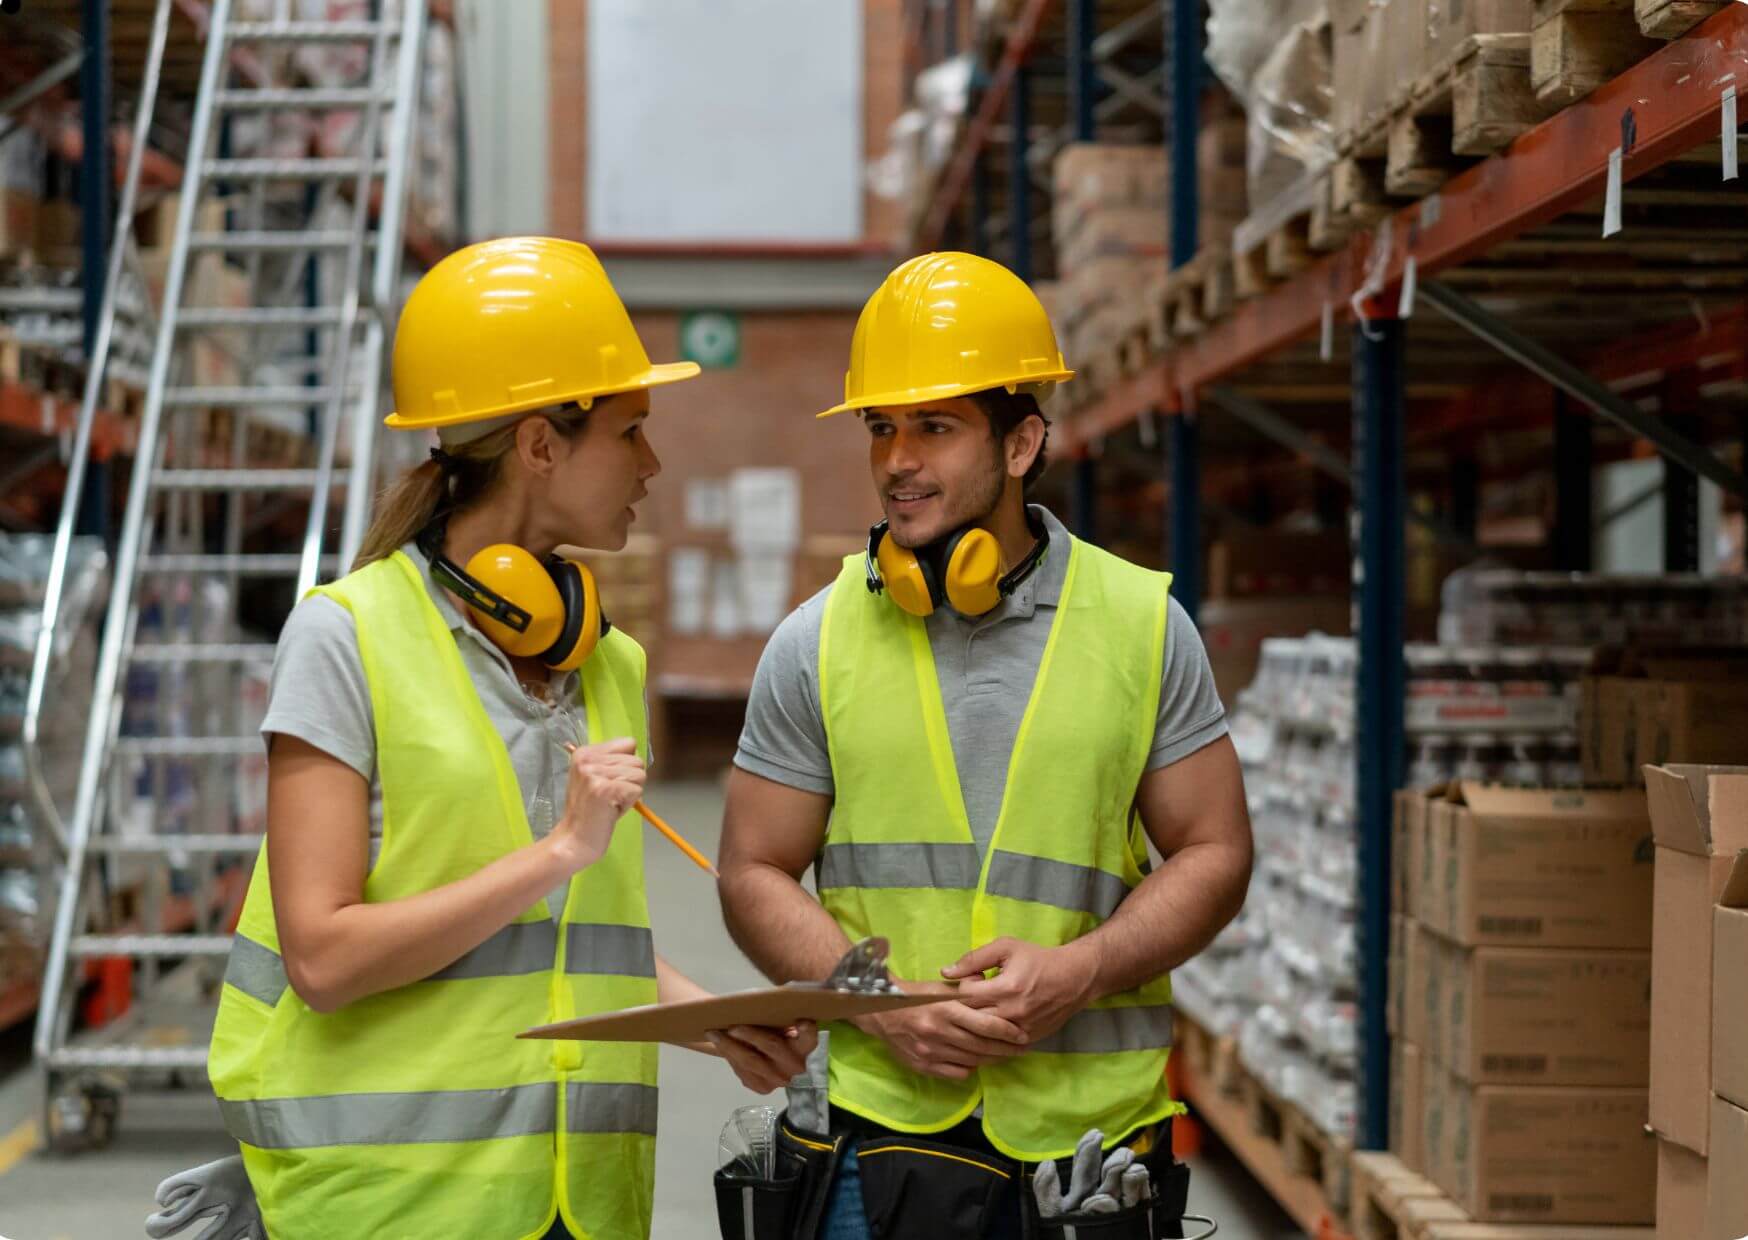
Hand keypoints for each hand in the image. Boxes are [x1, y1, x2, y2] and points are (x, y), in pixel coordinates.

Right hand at [552, 738, 644, 872]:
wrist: (573, 840)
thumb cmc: (589, 811)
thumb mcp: (595, 777)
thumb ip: (612, 762)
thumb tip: (637, 752)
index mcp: (585, 752)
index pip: (628, 743)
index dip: (626, 765)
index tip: (609, 783)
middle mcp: (588, 759)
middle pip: (636, 760)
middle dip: (629, 782)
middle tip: (609, 797)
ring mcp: (595, 773)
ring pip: (639, 775)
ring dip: (629, 793)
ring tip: (609, 803)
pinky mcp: (605, 789)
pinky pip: (637, 790)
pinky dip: (628, 804)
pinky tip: (610, 811)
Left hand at [707, 1021, 818, 1093]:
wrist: (768, 1055)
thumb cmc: (775, 1028)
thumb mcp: (782, 1020)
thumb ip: (780, 1013)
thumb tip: (765, 999)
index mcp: (806, 1046)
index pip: (810, 1037)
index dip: (807, 1030)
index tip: (802, 1022)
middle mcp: (796, 1066)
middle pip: (772, 1046)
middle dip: (749, 1035)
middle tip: (731, 1026)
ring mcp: (780, 1080)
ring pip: (751, 1061)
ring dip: (729, 1046)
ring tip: (713, 1033)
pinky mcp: (763, 1088)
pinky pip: (743, 1071)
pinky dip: (729, 1056)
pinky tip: (720, 1045)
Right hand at [853, 991, 1028, 1080]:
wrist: (881, 1012)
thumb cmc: (916, 996)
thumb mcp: (941, 986)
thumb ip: (966, 990)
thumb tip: (990, 987)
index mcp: (946, 1008)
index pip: (985, 1024)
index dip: (1008, 1031)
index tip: (1022, 1035)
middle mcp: (940, 1031)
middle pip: (982, 1045)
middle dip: (1007, 1049)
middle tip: (1022, 1048)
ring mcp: (931, 1051)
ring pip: (972, 1061)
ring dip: (993, 1059)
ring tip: (1005, 1055)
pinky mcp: (924, 1065)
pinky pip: (957, 1073)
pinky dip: (970, 1069)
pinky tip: (977, 1062)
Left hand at [942, 938, 1100, 1044]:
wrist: (1074, 978)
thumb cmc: (1037, 959)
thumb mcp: (1006, 948)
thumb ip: (974, 959)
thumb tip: (945, 972)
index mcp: (1006, 987)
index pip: (965, 996)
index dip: (960, 987)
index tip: (970, 980)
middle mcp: (1012, 1012)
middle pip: (971, 1019)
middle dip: (964, 1008)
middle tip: (970, 998)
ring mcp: (1021, 1030)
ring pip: (983, 1036)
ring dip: (974, 1025)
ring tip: (978, 1011)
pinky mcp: (1028, 1040)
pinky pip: (999, 1045)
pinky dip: (990, 1037)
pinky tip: (989, 1025)